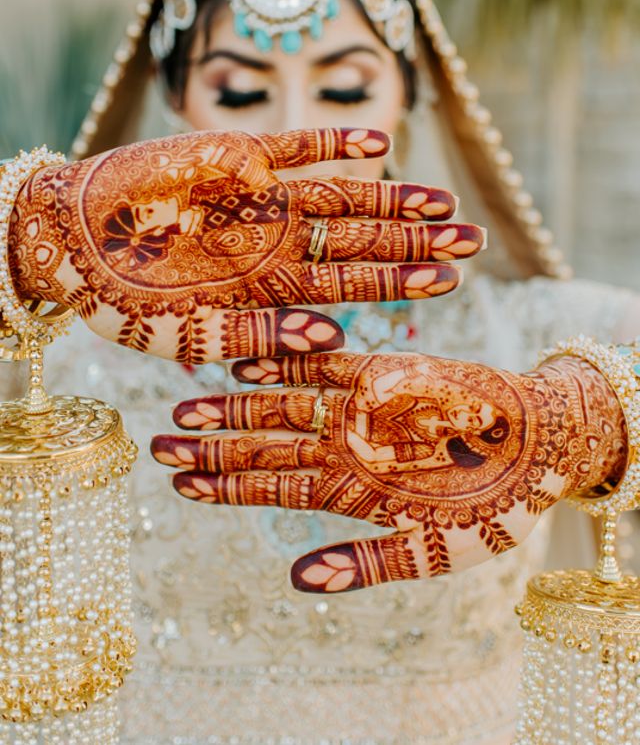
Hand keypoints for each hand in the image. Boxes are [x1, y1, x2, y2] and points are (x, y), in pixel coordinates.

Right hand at [8, 128, 482, 360]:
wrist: (72, 241)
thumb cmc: (123, 300)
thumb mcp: (191, 333)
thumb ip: (260, 335)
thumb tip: (333, 339)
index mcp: (271, 288)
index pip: (350, 286)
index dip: (398, 281)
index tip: (450, 281)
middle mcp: (278, 244)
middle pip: (361, 241)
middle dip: (415, 241)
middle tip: (473, 240)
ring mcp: (263, 199)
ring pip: (342, 195)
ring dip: (392, 195)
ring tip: (444, 199)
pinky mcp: (238, 156)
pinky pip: (296, 149)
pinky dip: (334, 144)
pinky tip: (380, 144)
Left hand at [153, 351, 625, 591]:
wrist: (538, 449)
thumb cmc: (489, 510)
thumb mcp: (426, 553)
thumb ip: (362, 565)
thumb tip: (295, 583)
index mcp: (349, 489)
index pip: (270, 486)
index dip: (222, 485)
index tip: (177, 482)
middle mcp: (344, 445)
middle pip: (264, 445)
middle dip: (211, 446)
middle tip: (159, 442)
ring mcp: (360, 409)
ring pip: (284, 406)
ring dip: (236, 406)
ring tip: (186, 406)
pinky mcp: (386, 373)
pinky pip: (328, 367)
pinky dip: (289, 365)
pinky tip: (248, 362)